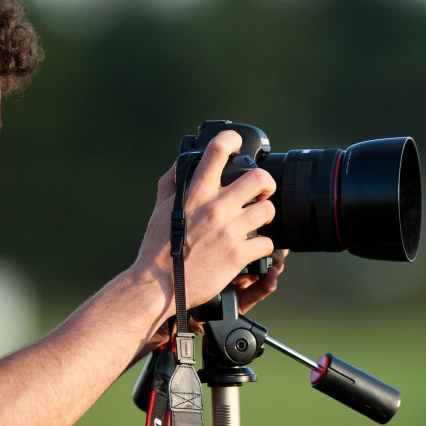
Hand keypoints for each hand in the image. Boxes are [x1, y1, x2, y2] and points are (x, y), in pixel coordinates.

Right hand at [134, 130, 277, 318]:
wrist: (159, 285)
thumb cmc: (157, 248)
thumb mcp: (161, 209)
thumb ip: (172, 183)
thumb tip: (181, 165)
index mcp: (196, 192)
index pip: (217, 150)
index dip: (231, 140)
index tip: (236, 143)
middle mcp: (215, 207)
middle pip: (258, 178)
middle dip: (266, 183)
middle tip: (263, 192)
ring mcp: (229, 231)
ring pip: (268, 210)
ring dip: (265, 215)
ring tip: (258, 222)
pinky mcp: (238, 255)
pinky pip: (267, 243)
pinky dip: (263, 246)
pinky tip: (254, 248)